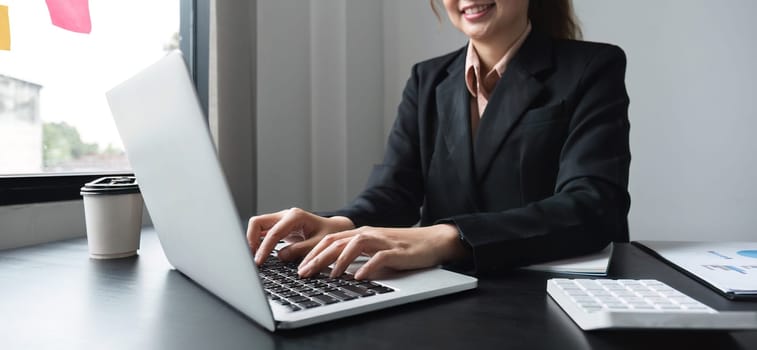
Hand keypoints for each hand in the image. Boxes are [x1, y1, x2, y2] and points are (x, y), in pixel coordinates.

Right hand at [247, 208, 354, 264]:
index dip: (264, 249)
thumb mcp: (319, 244)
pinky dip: (258, 242)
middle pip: (257, 222)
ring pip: (257, 226)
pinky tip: (258, 254)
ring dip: (252, 241)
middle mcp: (285, 215)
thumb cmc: (330, 234)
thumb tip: (280, 256)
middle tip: (250, 258)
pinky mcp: (280, 227)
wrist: (336, 228)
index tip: (259, 262)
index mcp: (295, 217)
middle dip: (251, 240)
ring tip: (252, 258)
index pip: (273, 233)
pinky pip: (263, 232)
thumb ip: (300, 250)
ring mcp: (281, 220)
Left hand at [297, 224, 469, 279]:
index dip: (313, 253)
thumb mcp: (375, 248)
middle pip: (336, 242)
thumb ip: (357, 255)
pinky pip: (379, 258)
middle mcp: (368, 234)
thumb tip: (334, 268)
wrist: (432, 241)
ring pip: (354, 246)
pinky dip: (367, 266)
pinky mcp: (396, 251)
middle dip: (318, 258)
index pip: (330, 240)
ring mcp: (382, 241)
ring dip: (338, 261)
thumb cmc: (402, 247)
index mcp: (361, 233)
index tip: (300, 267)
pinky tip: (359, 276)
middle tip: (304, 273)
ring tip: (328, 276)